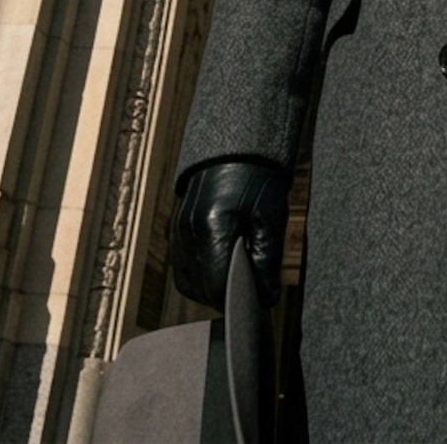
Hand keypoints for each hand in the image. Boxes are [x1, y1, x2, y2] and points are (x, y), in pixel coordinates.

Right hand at [169, 158, 288, 311]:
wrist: (238, 146)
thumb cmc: (258, 178)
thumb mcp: (271, 219)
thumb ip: (267, 263)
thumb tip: (266, 298)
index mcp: (210, 228)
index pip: (216, 287)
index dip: (237, 300)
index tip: (257, 301)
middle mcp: (186, 232)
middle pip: (199, 288)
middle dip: (224, 295)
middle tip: (249, 289)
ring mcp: (177, 230)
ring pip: (187, 280)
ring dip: (209, 286)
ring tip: (236, 277)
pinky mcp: (175, 228)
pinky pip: (182, 264)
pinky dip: (199, 272)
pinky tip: (220, 265)